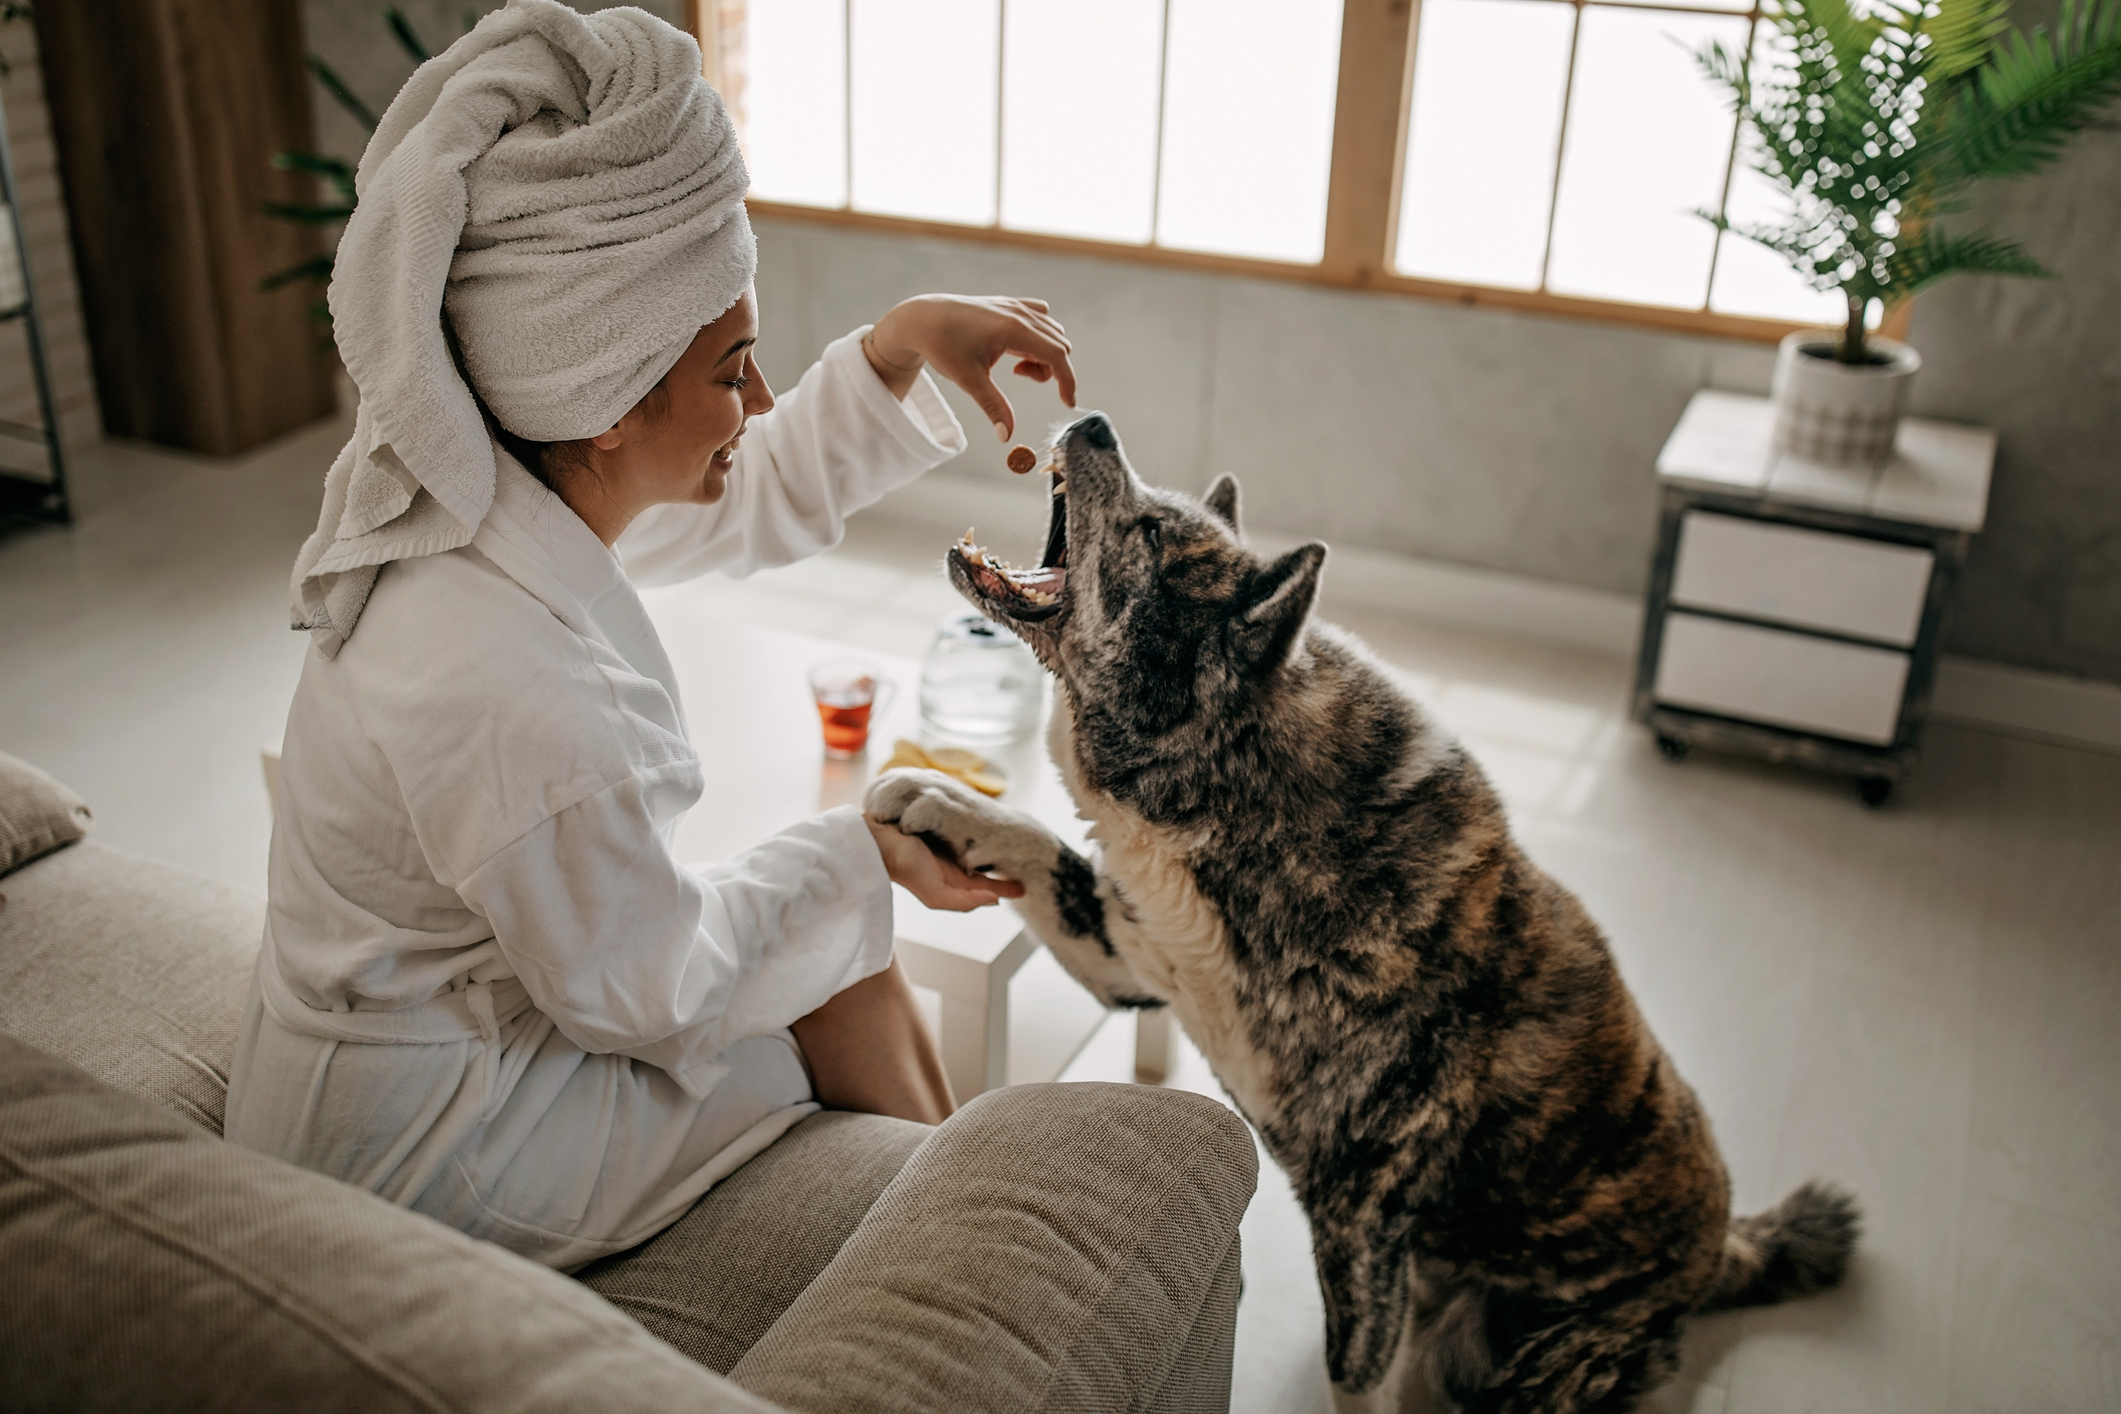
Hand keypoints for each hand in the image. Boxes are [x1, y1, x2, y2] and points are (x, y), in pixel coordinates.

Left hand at [864, 294, 1077, 442]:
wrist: (922, 319)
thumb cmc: (943, 346)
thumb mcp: (968, 380)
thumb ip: (993, 406)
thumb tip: (1007, 436)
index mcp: (1013, 329)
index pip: (1057, 355)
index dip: (1067, 381)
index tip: (1067, 403)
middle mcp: (1020, 313)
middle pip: (1058, 345)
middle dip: (1050, 370)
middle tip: (1020, 377)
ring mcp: (1016, 306)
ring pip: (1052, 333)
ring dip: (1044, 354)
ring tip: (1015, 366)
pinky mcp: (1010, 304)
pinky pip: (1041, 319)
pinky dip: (1039, 338)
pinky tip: (1016, 349)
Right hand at [866, 815, 1026, 911]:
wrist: (879, 840)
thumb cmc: (906, 867)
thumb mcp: (937, 895)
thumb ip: (965, 902)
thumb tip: (994, 900)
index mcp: (953, 882)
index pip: (986, 888)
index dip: (1006, 888)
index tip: (1025, 886)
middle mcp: (953, 864)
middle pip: (986, 868)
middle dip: (1004, 870)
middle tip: (1027, 865)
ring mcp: (949, 844)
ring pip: (978, 848)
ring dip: (994, 848)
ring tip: (1015, 846)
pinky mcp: (944, 824)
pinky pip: (968, 829)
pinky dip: (980, 831)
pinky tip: (990, 828)